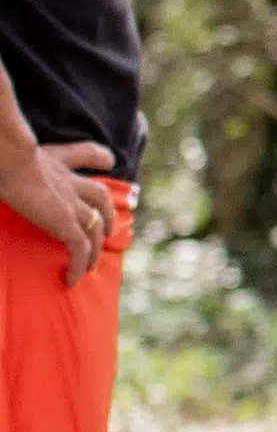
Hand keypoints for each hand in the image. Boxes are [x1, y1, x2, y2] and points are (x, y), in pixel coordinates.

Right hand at [0, 138, 115, 282]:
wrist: (8, 158)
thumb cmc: (2, 154)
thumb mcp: (11, 151)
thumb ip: (13, 158)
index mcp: (55, 160)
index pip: (87, 153)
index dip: (101, 157)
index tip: (109, 162)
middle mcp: (68, 180)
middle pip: (100, 195)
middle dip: (107, 213)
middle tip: (108, 229)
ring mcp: (71, 201)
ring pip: (95, 226)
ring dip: (96, 246)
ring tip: (92, 263)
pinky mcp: (66, 222)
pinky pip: (80, 248)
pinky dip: (79, 265)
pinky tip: (71, 280)